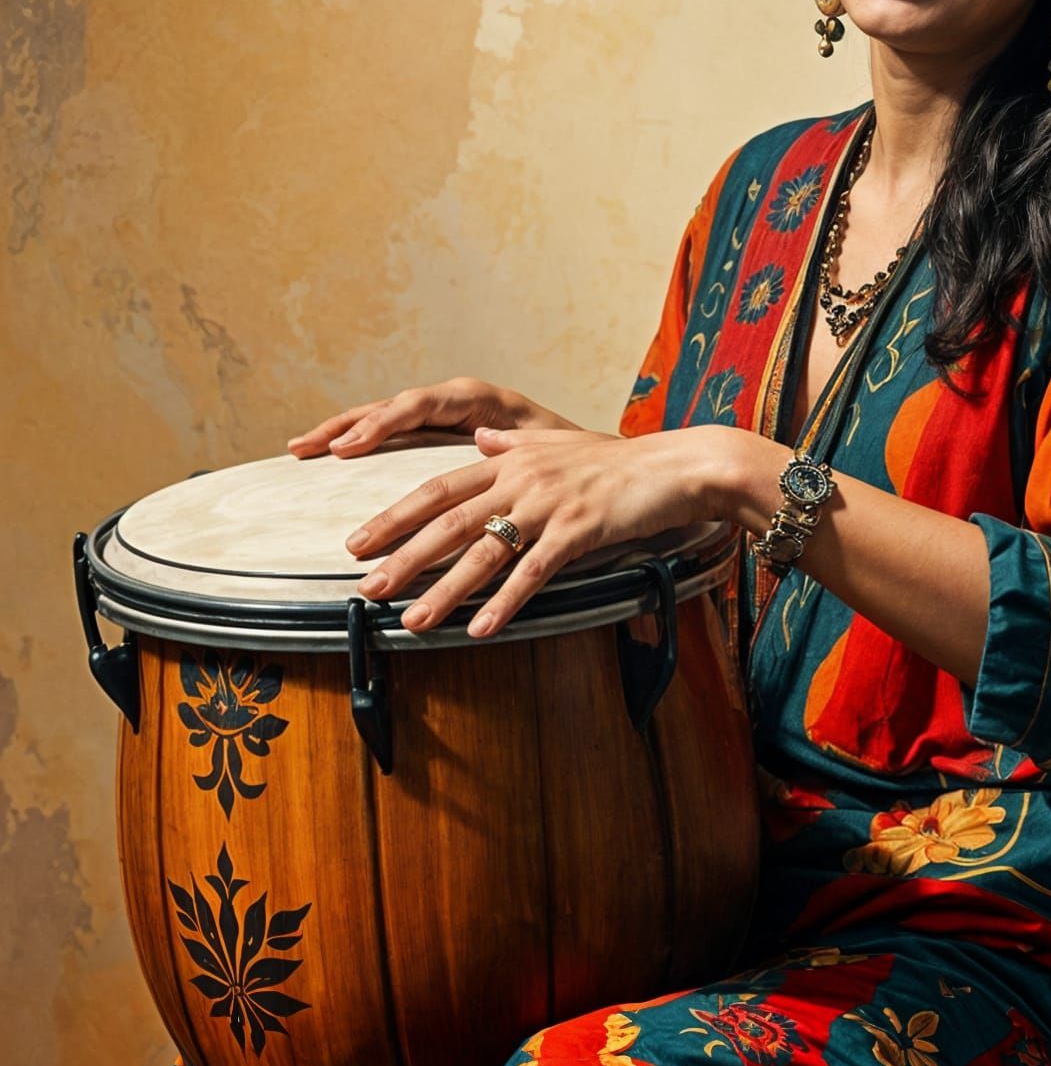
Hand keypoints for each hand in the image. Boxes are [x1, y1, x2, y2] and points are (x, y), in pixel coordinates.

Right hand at [287, 377, 585, 458]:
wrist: (580, 451)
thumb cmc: (565, 450)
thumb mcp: (544, 446)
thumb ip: (516, 445)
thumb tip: (483, 446)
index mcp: (477, 399)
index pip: (418, 404)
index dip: (381, 424)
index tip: (348, 449)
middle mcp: (453, 401)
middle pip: (389, 407)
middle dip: (346, 426)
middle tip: (306, 447)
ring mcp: (441, 414)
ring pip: (383, 417)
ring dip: (342, 431)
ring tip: (301, 447)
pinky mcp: (437, 430)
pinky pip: (392, 431)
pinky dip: (361, 439)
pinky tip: (331, 454)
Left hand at [346, 425, 740, 637]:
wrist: (676, 466)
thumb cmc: (620, 461)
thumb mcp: (558, 443)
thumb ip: (512, 441)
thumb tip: (478, 435)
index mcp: (510, 459)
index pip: (438, 488)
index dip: (395, 516)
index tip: (358, 541)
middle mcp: (521, 479)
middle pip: (449, 522)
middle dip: (403, 557)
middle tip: (366, 588)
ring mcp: (550, 504)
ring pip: (485, 551)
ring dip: (445, 590)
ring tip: (412, 622)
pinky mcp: (579, 530)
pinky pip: (533, 572)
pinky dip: (505, 602)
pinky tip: (481, 629)